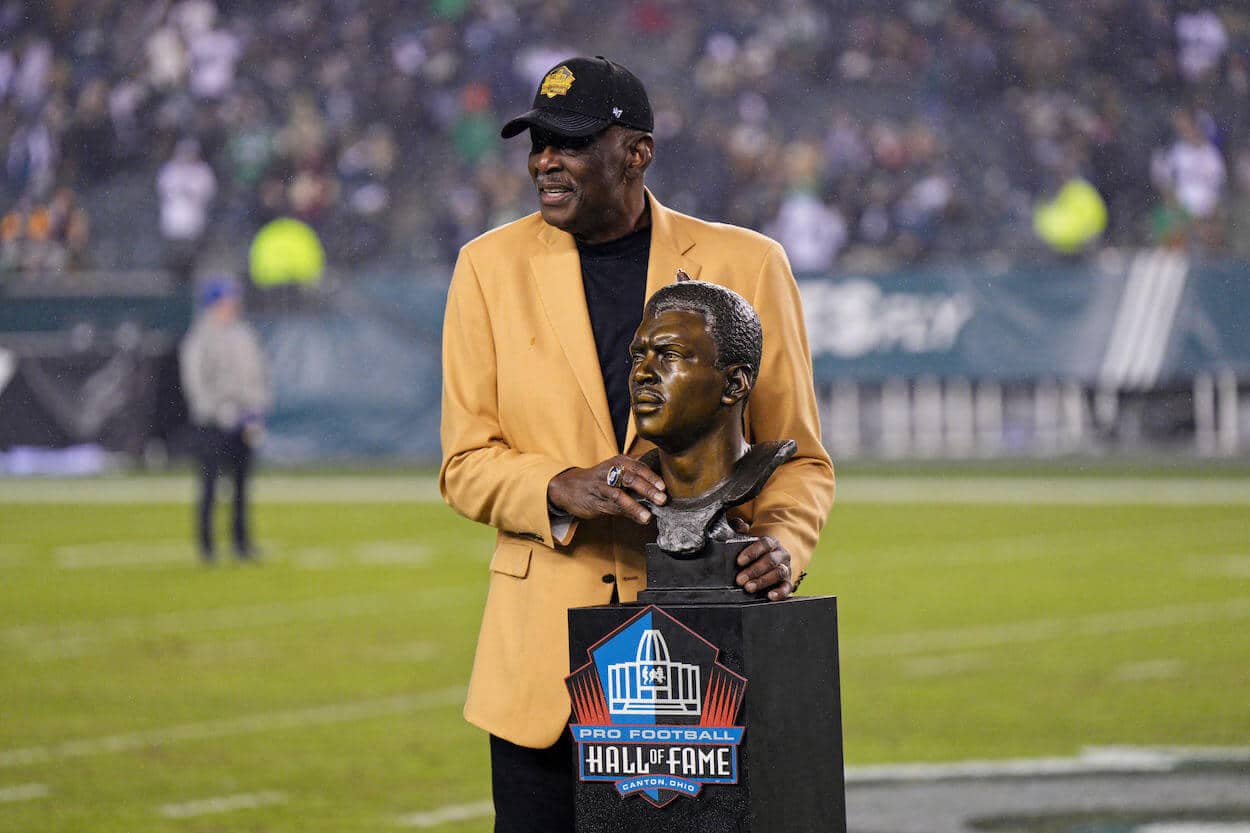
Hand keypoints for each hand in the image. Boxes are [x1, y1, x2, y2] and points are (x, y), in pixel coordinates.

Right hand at [547, 456, 666, 525]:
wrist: (570, 486)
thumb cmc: (601, 478)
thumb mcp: (617, 468)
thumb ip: (637, 471)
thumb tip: (663, 475)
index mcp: (618, 462)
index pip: (638, 466)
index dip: (651, 476)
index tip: (664, 486)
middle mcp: (609, 472)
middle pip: (630, 479)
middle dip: (647, 489)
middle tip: (662, 499)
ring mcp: (600, 487)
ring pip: (619, 495)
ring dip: (635, 506)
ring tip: (647, 516)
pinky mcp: (594, 502)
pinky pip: (611, 508)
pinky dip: (626, 514)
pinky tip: (638, 519)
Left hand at [730, 517, 793, 600]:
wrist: (772, 559)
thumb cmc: (756, 551)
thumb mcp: (748, 539)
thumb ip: (741, 530)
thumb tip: (740, 525)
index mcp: (771, 542)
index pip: (764, 544)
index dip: (752, 552)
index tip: (739, 561)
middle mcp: (781, 554)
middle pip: (770, 560)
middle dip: (754, 570)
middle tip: (740, 579)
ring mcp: (786, 568)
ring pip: (778, 573)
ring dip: (763, 581)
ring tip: (749, 588)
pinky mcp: (788, 582)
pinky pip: (787, 587)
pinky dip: (780, 592)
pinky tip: (770, 596)